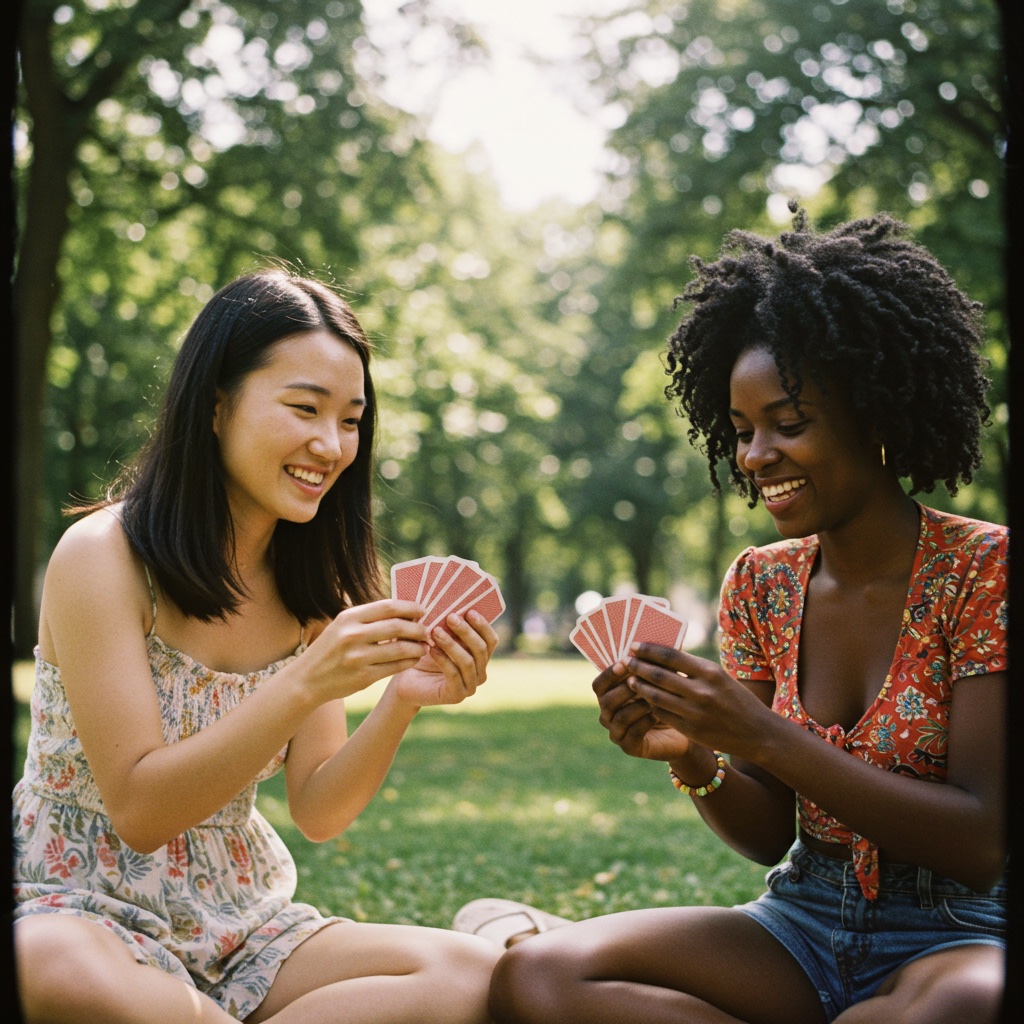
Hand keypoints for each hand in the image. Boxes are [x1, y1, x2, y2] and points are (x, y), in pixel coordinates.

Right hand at [301, 599, 428, 700]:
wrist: (307, 679)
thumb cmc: (330, 648)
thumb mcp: (342, 625)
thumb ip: (368, 617)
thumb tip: (404, 609)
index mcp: (349, 617)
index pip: (388, 606)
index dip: (410, 607)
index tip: (422, 610)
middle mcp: (353, 635)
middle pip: (398, 626)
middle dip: (418, 628)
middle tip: (426, 630)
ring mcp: (358, 657)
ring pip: (400, 648)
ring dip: (417, 647)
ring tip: (423, 646)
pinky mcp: (363, 677)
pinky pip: (395, 667)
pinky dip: (409, 662)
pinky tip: (413, 659)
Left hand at [389, 610, 498, 707]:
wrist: (406, 681)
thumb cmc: (424, 655)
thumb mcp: (439, 636)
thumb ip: (448, 625)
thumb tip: (452, 603)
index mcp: (481, 657)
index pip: (491, 640)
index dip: (483, 625)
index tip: (469, 610)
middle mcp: (480, 673)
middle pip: (482, 649)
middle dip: (467, 631)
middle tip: (450, 617)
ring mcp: (470, 686)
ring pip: (468, 661)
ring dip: (452, 644)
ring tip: (435, 631)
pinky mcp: (457, 696)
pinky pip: (454, 675)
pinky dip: (443, 659)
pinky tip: (431, 649)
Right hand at [593, 660, 692, 761]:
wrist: (682, 729)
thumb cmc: (669, 698)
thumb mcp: (660, 679)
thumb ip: (652, 663)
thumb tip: (653, 642)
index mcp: (609, 695)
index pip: (599, 684)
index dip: (609, 674)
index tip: (625, 662)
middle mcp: (608, 715)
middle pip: (606, 700)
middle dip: (624, 688)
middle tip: (641, 679)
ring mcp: (616, 732)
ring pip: (619, 717)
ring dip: (637, 704)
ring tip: (654, 697)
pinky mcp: (629, 747)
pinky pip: (632, 733)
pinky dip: (645, 721)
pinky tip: (658, 714)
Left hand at [623, 643, 772, 757]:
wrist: (758, 733)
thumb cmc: (737, 700)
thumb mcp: (720, 677)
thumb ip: (694, 668)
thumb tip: (663, 655)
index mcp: (710, 672)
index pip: (671, 656)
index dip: (649, 650)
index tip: (634, 645)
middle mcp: (702, 691)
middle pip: (659, 676)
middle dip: (638, 667)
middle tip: (625, 661)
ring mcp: (695, 713)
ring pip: (657, 697)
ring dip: (640, 687)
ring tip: (630, 679)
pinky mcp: (691, 730)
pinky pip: (663, 714)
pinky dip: (651, 705)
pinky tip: (645, 699)